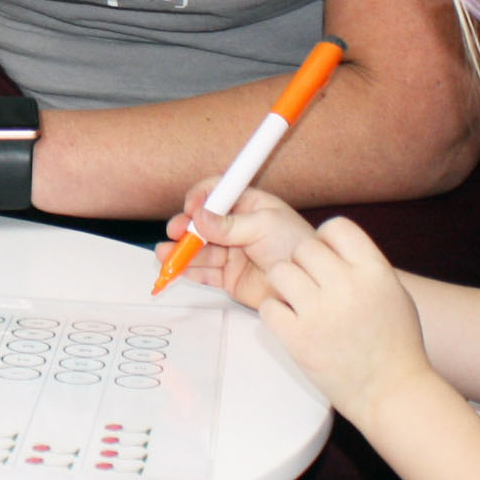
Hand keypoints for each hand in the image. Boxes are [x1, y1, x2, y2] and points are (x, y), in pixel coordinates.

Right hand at [157, 187, 315, 308]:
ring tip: (166, 255)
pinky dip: (188, 271)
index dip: (201, 198)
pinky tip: (176, 270)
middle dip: (185, 227)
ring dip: (181, 251)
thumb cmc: (298, 246)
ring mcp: (231, 253)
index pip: (217, 194)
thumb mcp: (266, 226)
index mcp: (248, 205)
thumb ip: (231, 224)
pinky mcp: (228, 277)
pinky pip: (203, 272)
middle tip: (177, 232)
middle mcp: (236, 228)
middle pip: (201, 224)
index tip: (192, 206)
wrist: (312, 285)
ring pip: (198, 249)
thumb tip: (200, 216)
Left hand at [252, 216, 435, 421]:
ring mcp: (320, 313)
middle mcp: (347, 286)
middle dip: (303, 264)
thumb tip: (329, 244)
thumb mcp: (391, 292)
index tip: (326, 256)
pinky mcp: (297, 339)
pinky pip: (267, 307)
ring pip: (280, 272)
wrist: (391, 392)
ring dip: (285, 285)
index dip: (326, 239)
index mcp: (374, 271)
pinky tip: (292, 322)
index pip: (336, 226)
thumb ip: (362, 265)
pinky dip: (276, 314)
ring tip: (299, 301)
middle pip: (303, 248)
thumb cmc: (394, 343)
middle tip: (311, 285)